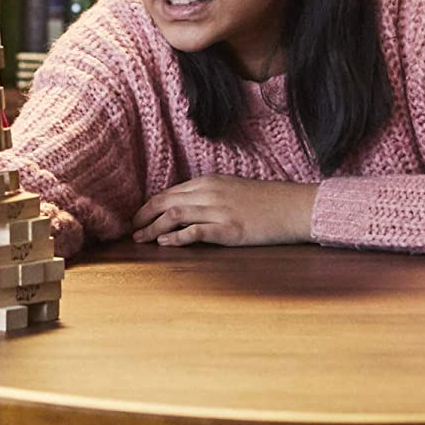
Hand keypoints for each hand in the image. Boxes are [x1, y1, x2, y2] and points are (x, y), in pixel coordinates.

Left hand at [131, 176, 317, 247]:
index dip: (150, 205)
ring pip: (175, 214)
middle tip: (130, 229)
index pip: (170, 192)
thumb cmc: (266, 201)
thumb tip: (187, 208)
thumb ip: (210, 196)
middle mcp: (210, 192)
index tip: (138, 217)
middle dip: (144, 215)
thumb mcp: (233, 190)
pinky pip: (196, 232)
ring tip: (140, 238)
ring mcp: (219, 210)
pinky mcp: (229, 229)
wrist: (294, 207)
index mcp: (209, 181)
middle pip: (166, 201)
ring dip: (153, 227)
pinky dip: (176, 237)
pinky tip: (164, 243)